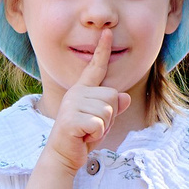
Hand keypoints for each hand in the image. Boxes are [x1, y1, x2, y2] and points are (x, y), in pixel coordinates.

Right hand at [42, 24, 130, 174]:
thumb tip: (125, 97)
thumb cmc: (83, 136)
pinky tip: (83, 137)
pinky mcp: (70, 119)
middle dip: (109, 117)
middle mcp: (76, 93)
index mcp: (83, 90)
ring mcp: (72, 105)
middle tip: (92, 126)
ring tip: (87, 131)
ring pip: (107, 111)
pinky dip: (96, 135)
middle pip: (112, 96)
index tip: (107, 32)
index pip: (95, 68)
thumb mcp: (103, 121)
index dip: (102, 50)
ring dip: (103, 127)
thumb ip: (113, 108)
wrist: (63, 155)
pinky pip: (99, 125)